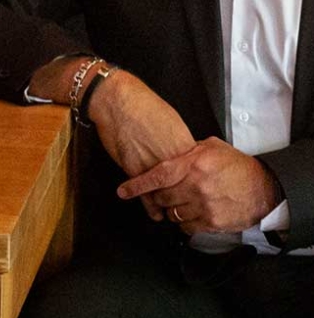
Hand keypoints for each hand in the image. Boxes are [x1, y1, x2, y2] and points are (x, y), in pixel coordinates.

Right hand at [86, 72, 194, 212]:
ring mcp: (153, 166)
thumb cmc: (143, 105)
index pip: (197, 176)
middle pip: (184, 189)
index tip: (199, 194)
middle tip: (188, 211)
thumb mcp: (172, 121)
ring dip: (169, 207)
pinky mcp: (135, 170)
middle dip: (186, 202)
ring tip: (173, 216)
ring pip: (166, 195)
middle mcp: (172, 160)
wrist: (118, 101)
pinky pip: (146, 194)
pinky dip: (150, 206)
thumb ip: (180, 142)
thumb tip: (185, 153)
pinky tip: (154, 213)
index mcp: (184, 147)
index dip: (198, 188)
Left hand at [118, 137, 282, 234]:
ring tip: (177, 203)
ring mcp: (205, 206)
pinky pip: (187, 227)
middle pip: (162, 197)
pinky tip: (189, 214)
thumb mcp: (211, 148)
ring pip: (173, 214)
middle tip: (158, 195)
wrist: (264, 188)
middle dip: (156, 197)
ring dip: (170, 210)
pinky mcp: (213, 223)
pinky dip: (183, 223)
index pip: (157, 177)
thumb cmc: (237, 166)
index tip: (123, 191)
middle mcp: (196, 186)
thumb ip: (187, 151)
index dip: (137, 185)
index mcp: (193, 165)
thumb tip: (167, 152)